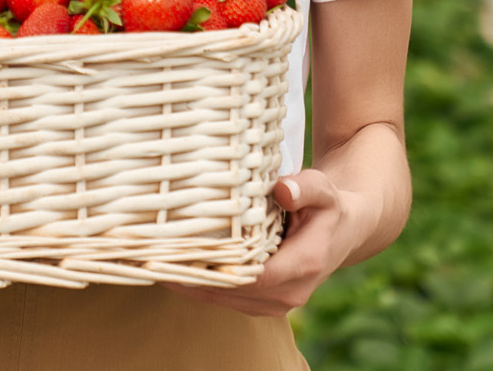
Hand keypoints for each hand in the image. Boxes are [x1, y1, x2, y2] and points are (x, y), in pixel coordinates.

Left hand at [166, 169, 361, 316]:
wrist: (344, 231)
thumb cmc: (328, 205)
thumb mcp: (323, 189)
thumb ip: (304, 188)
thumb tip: (281, 189)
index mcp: (302, 266)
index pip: (250, 276)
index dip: (212, 269)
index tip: (177, 256)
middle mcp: (288, 294)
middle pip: (229, 291)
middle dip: (189, 277)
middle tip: (148, 258)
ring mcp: (275, 303)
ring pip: (222, 299)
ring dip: (189, 284)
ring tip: (150, 263)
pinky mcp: (262, 303)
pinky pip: (225, 298)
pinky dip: (199, 286)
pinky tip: (171, 269)